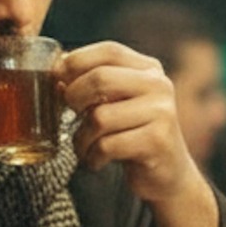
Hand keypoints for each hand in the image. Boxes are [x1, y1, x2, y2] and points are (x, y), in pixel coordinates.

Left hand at [58, 41, 204, 205]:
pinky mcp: (157, 142)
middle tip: (71, 114)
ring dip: (81, 137)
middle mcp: (158, 86)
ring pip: (100, 117)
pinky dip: (93, 156)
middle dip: (74, 97)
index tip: (57, 77)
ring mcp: (161, 113)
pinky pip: (107, 145)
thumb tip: (57, 71)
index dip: (77, 60)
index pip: (110, 51)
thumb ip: (92, 84)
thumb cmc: (132, 134)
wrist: (168, 174)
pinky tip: (97, 160)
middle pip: (101, 79)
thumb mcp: (115, 103)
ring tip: (84, 147)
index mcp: (148, 69)